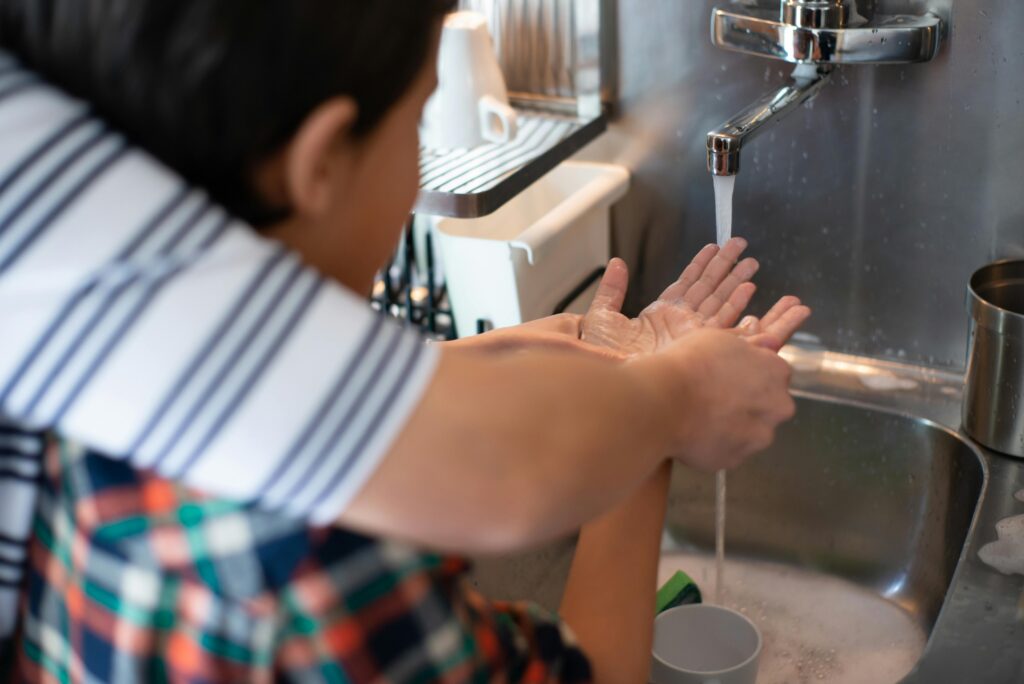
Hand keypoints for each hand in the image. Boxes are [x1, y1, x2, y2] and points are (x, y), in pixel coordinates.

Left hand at [581, 239, 809, 355]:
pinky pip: (724, 322)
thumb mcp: (601, 317)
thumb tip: (617, 264)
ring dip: (736, 280)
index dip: (701, 263)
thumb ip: (611, 290)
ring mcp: (692, 334)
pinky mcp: (701, 346)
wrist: (613, 383)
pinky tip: (748, 290)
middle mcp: (679, 322)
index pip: (686, 282)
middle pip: (708, 287)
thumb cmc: (602, 358)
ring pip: (720, 300)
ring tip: (751, 262)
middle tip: (741, 245)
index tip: (715, 247)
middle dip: (726, 266)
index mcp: (659, 314)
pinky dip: (737, 305)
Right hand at [641, 329, 797, 471]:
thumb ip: (749, 342)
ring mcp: (759, 437)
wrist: (662, 402)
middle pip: (769, 405)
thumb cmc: (688, 363)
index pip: (775, 373)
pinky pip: (730, 450)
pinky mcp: (736, 460)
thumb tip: (769, 342)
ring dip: (734, 425)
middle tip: (716, 396)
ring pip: (751, 431)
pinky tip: (695, 432)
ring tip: (701, 416)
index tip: (729, 374)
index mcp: (777, 372)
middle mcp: (778, 407)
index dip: (750, 373)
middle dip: (749, 402)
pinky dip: (717, 443)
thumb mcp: (719, 337)